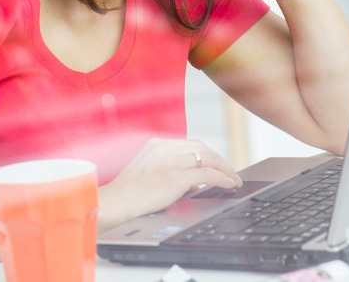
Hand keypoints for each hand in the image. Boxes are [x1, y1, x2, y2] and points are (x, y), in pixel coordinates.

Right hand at [97, 138, 241, 229]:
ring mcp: (170, 161)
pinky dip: (223, 179)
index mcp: (158, 144)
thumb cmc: (129, 194)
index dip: (210, 156)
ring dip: (226, 170)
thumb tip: (194, 181)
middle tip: (231, 174)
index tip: (219, 165)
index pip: (193, 144)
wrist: (114, 204)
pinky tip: (229, 185)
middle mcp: (165, 147)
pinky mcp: (175, 177)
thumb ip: (170, 168)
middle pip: (204, 149)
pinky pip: (207, 175)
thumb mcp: (148, 171)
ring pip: (209, 160)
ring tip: (234, 181)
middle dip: (221, 162)